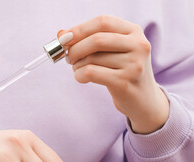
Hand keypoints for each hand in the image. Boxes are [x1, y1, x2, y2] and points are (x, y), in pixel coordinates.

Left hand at [58, 15, 169, 133]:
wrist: (142, 99)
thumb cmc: (120, 70)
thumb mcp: (109, 51)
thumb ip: (87, 39)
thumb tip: (60, 33)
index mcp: (134, 31)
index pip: (103, 22)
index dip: (80, 29)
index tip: (64, 38)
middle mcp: (139, 45)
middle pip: (96, 39)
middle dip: (75, 48)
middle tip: (69, 57)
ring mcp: (134, 64)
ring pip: (92, 58)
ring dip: (77, 64)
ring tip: (78, 69)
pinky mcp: (124, 82)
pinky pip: (91, 73)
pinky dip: (79, 75)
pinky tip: (80, 77)